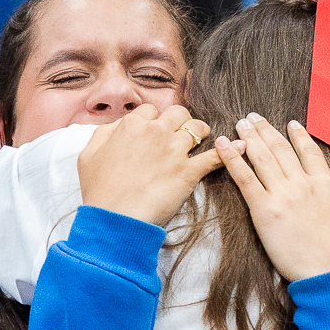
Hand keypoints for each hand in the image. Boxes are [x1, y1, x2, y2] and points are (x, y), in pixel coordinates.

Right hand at [77, 104, 228, 227]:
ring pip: (198, 128)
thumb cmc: (100, 191)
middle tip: (180, 134)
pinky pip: (215, 157)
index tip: (156, 132)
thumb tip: (117, 126)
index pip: (151, 111)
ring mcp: (174, 151)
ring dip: (201, 132)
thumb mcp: (89, 155)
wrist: (114, 219)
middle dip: (181, 121)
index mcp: (131, 126)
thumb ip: (104, 133)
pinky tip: (241, 147)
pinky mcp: (188, 172)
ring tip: (203, 139)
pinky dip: (231, 152)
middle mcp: (155, 132)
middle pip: (178, 113)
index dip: (155, 121)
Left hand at [214, 114, 329, 282]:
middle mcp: (303, 184)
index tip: (291, 124)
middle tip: (253, 117)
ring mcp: (283, 194)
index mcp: (327, 185)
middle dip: (266, 131)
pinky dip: (232, 159)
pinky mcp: (264, 210)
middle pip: (281, 150)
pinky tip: (222, 145)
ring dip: (249, 138)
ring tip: (239, 124)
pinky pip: (244, 179)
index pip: (310, 153)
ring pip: (262, 158)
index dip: (299, 136)